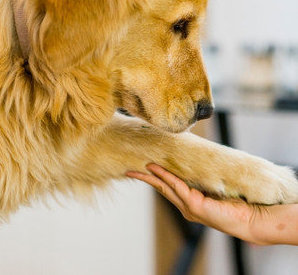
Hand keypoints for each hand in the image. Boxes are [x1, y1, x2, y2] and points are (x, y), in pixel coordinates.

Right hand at [127, 164, 297, 245]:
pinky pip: (176, 186)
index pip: (167, 188)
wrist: (251, 218)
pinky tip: (155, 168)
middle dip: (145, 179)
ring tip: (137, 169)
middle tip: (130, 171)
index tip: (143, 168)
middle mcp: (186, 206)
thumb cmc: (236, 204)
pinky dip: (164, 176)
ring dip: (150, 177)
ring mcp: (189, 207)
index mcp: (189, 202)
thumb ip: (202, 179)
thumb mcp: (214, 188)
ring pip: (164, 187)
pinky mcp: (195, 206)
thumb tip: (195, 161)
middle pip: (160, 188)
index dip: (154, 178)